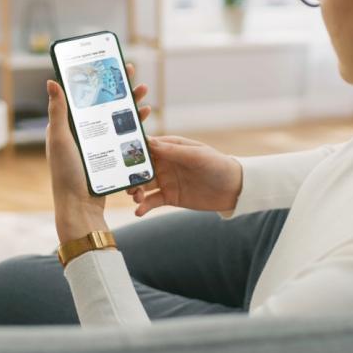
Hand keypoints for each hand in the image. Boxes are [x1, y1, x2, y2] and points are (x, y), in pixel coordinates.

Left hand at [47, 63, 151, 242]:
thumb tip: (52, 81)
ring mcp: (97, 145)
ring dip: (131, 105)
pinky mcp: (109, 157)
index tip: (109, 64)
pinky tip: (144, 120)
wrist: (80, 208)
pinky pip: (123, 137)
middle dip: (120, 88)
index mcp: (69, 126)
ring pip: (117, 119)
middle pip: (104, 104)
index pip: (84, 95)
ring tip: (144, 94)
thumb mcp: (61, 139)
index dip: (97, 78)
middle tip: (132, 72)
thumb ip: (58, 111)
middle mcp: (83, 133)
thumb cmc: (66, 174)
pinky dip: (134, 126)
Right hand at [127, 136, 242, 216]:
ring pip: (143, 185)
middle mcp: (165, 163)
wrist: (234, 189)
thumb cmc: (217, 165)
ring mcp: (166, 181)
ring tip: (135, 197)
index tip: (118, 156)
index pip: (147, 146)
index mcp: (170, 148)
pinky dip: (143, 206)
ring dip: (135, 190)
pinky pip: (152, 201)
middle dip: (129, 174)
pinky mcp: (170, 197)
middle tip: (125, 183)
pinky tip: (138, 211)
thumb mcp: (197, 156)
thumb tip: (148, 141)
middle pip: (140, 168)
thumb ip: (173, 150)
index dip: (132, 150)